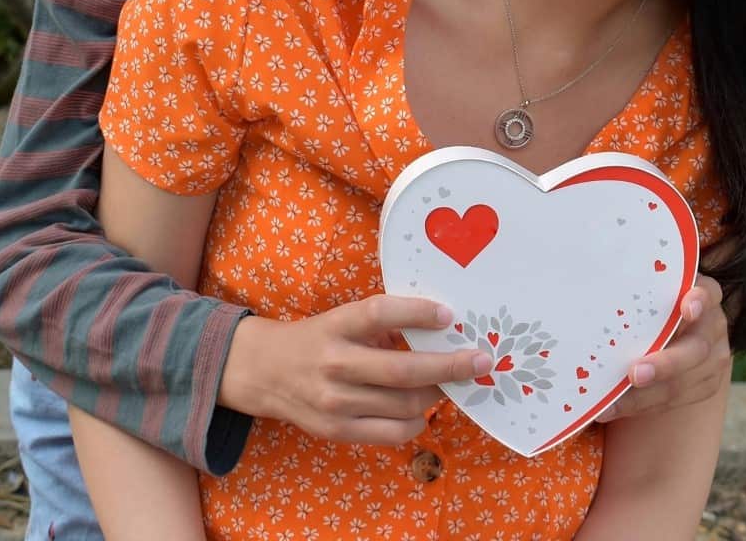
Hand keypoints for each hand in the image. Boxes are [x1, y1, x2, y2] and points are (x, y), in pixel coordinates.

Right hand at [219, 296, 492, 444]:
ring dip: (437, 395)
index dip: (416, 312)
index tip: (449, 314)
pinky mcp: (337, 431)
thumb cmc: (318, 339)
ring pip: (403, 406)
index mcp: (337, 325)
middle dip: (449, 367)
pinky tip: (424, 408)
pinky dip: (416, 421)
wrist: (266, 373)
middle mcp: (335, 364)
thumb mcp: (343, 318)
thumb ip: (383, 324)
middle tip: (479, 361)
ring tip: (455, 383)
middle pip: (402, 371)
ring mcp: (335, 403)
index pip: (379, 314)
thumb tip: (440, 327)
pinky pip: (391, 432)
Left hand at [595, 274, 730, 422]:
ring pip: (683, 383)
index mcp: (705, 292)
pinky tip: (614, 407)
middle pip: (696, 348)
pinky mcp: (706, 385)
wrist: (674, 323)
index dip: (699, 301)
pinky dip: (641, 406)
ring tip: (611, 402)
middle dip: (665, 364)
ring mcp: (714, 358)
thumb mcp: (652, 287)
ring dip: (645, 396)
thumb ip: (638, 288)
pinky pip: (674, 401)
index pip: (707, 293)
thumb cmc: (651, 298)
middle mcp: (714, 325)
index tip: (685, 308)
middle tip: (635, 374)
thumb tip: (597, 288)